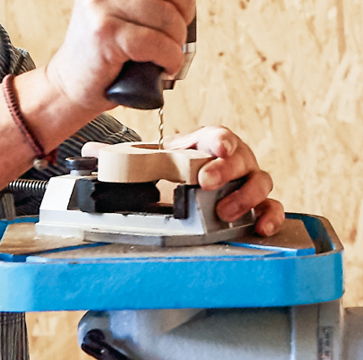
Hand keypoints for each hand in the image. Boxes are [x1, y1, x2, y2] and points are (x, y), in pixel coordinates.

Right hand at [45, 0, 210, 110]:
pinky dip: (170, 58)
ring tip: (166, 51)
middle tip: (175, 30)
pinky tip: (164, 65)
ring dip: (177, 40)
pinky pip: (156, 41)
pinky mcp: (103, 33)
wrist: (73, 83)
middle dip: (185, 10)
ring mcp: (98, 4)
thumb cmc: (108, 46)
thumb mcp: (137, 4)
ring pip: (166, 14)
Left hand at [83, 126, 286, 236]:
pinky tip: (261, 226)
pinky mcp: (257, 206)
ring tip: (226, 210)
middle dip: (226, 169)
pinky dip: (271, 216)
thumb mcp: (150, 162)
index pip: (217, 136)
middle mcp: (233, 161)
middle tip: (206, 182)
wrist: (189, 188)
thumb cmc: (175, 171)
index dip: (217, 141)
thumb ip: (123, 158)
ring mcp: (246, 183)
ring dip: (246, 195)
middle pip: (241, 157)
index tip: (213, 149)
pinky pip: (272, 208)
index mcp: (206, 145)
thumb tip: (90, 151)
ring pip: (261, 181)